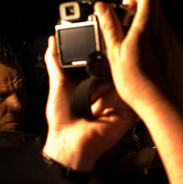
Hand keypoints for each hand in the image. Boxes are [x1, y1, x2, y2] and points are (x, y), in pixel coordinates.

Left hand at [42, 36, 137, 171]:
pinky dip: (108, 101)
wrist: (70, 142)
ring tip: (89, 105)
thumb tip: (53, 41)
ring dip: (100, 91)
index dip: (98, 59)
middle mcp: (110, 89)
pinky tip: (99, 112)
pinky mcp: (129, 111)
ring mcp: (121, 100)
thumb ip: (57, 60)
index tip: (90, 62)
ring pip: (120, 80)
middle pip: (115, 69)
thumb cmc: (63, 118)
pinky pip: (125, 95)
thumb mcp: (58, 83)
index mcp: (96, 81)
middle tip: (87, 86)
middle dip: (99, 75)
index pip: (104, 61)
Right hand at [95, 0, 182, 118]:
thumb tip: (103, 8)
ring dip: (143, 30)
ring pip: (158, 25)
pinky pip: (164, 40)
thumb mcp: (115, 53)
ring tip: (130, 49)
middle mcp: (165, 32)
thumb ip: (110, 27)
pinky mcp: (176, 55)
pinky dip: (152, 43)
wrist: (165, 107)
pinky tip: (143, 61)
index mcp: (149, 26)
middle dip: (135, 14)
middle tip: (122, 32)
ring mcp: (173, 43)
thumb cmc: (141, 86)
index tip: (124, 6)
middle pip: (152, 9)